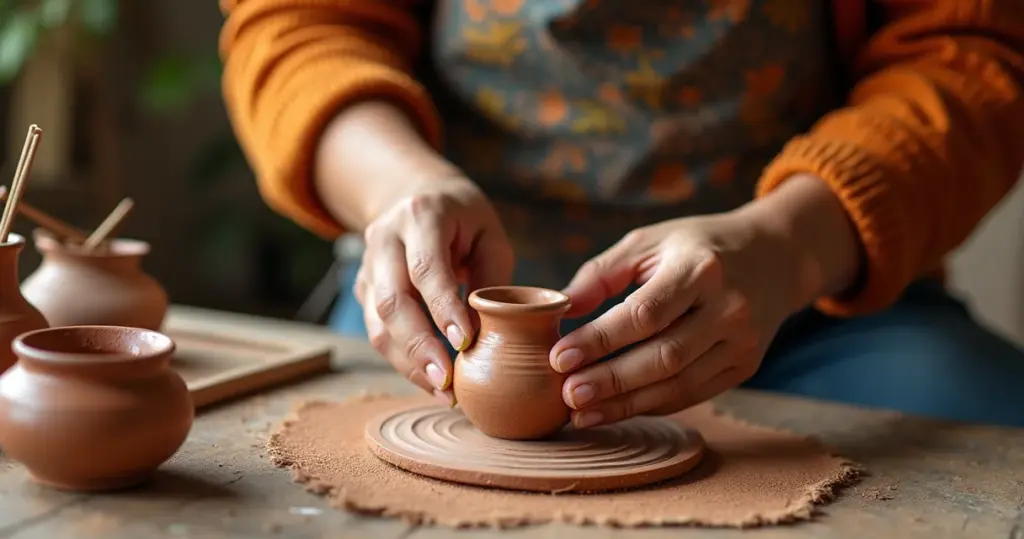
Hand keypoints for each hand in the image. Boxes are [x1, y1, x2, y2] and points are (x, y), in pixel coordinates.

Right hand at [354, 176, 513, 405]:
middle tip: (449, 381)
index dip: (443, 308)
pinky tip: (431, 380)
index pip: (426, 268)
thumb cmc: (465, 220)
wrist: (418, 196)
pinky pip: (378, 331)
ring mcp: (367, 265)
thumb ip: (490, 280)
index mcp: (420, 215)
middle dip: (420, 346)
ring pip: (378, 323)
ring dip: (409, 362)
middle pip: (393, 300)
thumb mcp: (490, 235)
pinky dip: (404, 360)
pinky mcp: (363, 289)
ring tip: (444, 392)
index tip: (465, 343)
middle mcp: (384, 238)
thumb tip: (488, 336)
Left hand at [549, 175, 860, 427]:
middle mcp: (728, 307)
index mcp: (701, 268)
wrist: (774, 256)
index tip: (559, 356)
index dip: (600, 339)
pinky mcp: (745, 366)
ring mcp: (742, 341)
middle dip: (611, 381)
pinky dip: (651, 405)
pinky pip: (693, 393)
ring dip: (627, 404)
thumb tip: (560, 309)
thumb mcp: (649, 241)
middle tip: (568, 395)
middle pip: (664, 356)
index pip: (645, 313)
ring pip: (679, 384)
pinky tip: (616, 410)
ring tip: (582, 412)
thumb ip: (601, 273)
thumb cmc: (696, 246)